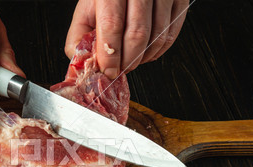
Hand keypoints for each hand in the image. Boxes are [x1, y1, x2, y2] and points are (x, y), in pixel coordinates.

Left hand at [65, 0, 188, 78]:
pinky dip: (159, 50)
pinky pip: (172, 32)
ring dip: (144, 57)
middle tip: (121, 69)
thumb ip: (80, 35)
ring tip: (133, 61)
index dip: (111, 55)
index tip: (109, 71)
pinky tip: (147, 53)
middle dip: (129, 60)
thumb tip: (84, 62)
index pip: (112, 26)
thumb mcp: (87, 9)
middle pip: (137, 33)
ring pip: (157, 35)